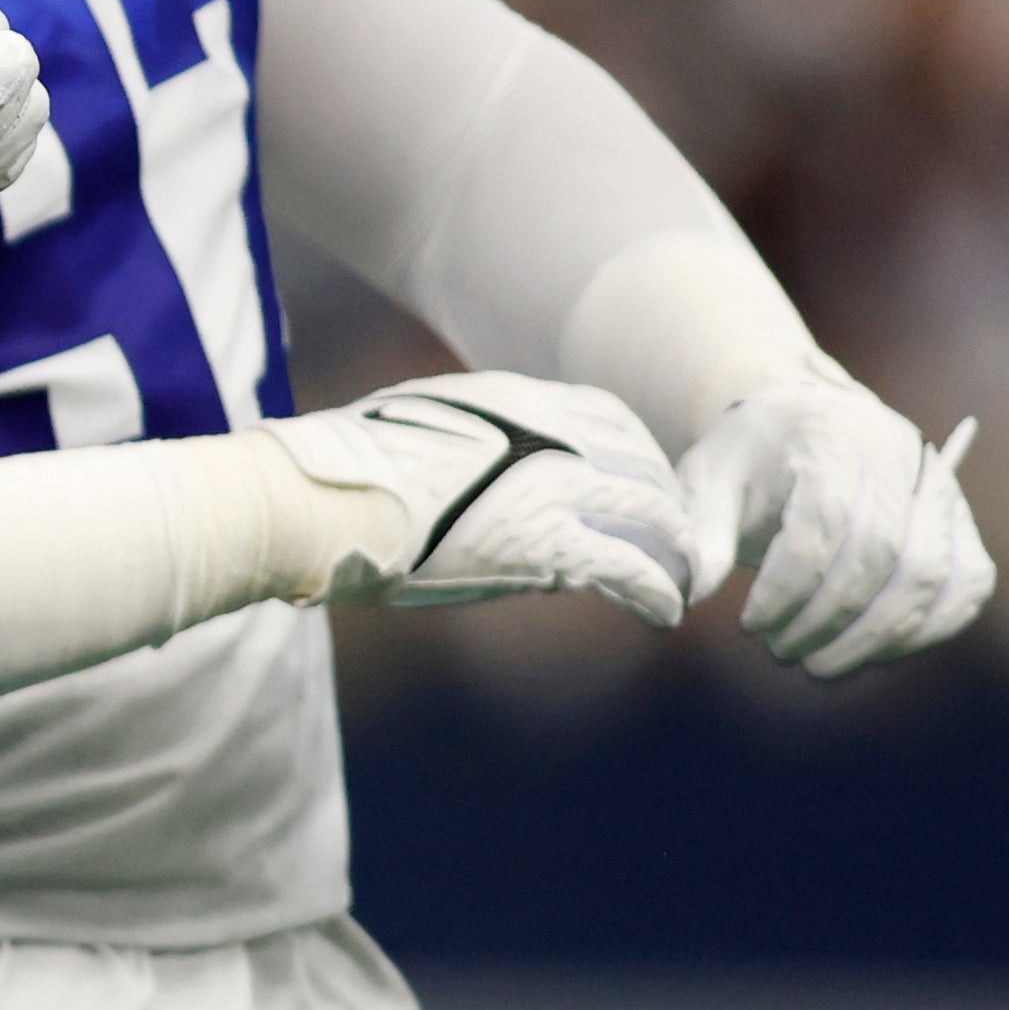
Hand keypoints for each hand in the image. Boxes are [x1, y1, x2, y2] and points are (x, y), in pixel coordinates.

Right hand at [269, 372, 695, 625]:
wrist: (326, 497)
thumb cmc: (343, 466)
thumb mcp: (411, 421)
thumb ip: (455, 436)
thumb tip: (459, 463)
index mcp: (510, 398)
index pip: (606, 416)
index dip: (634, 452)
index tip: (636, 481)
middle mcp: (544, 434)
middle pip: (639, 463)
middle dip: (664, 503)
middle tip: (673, 538)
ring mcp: (550, 486)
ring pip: (648, 513)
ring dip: (674, 549)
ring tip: (682, 581)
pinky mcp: (547, 544)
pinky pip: (628, 566)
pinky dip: (657, 590)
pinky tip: (666, 611)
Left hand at [679, 381, 993, 676]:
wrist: (808, 423)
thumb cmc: (751, 457)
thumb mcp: (708, 481)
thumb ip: (699, 536)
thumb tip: (687, 596)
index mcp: (828, 435)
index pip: (825, 522)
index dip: (788, 587)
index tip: (749, 623)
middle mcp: (898, 454)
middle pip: (881, 553)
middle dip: (827, 619)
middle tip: (780, 652)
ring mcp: (940, 488)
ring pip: (928, 575)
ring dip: (874, 637)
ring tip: (818, 665)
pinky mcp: (962, 523)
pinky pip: (966, 584)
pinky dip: (925, 630)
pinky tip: (871, 653)